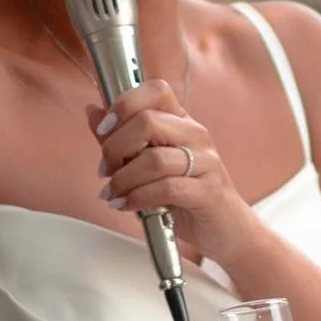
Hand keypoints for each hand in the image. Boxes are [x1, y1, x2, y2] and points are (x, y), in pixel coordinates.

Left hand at [93, 80, 261, 277]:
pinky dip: (138, 198)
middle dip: (115, 148)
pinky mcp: (208, 191)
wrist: (226, 230)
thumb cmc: (186, 197)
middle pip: (147, 121)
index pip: (156, 90)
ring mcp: (205, 162)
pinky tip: (125, 205)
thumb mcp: (148, 165)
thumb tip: (93, 112)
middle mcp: (195, 135)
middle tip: (106, 170)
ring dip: (122, 179)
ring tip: (112, 194)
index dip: (124, 103)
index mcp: (181, 122)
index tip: (105, 128)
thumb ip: (122, 139)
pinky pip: (166, 188)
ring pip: (153, 159)